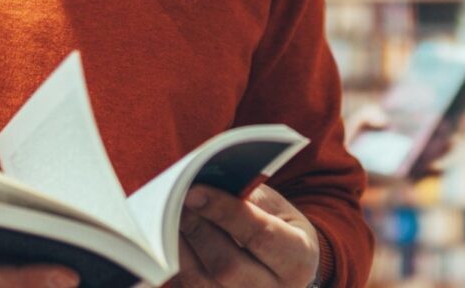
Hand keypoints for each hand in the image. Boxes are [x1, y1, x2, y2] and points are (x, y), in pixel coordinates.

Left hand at [174, 184, 319, 286]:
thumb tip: (204, 187)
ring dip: (180, 247)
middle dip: (197, 228)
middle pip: (227, 264)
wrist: (287, 269)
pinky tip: (169, 242)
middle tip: (173, 200)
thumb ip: (249, 199)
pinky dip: (177, 265)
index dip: (225, 211)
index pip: (259, 234)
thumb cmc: (280, 228)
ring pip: (204, 283)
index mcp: (298, 259)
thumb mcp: (277, 208)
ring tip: (166, 217)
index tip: (194, 191)